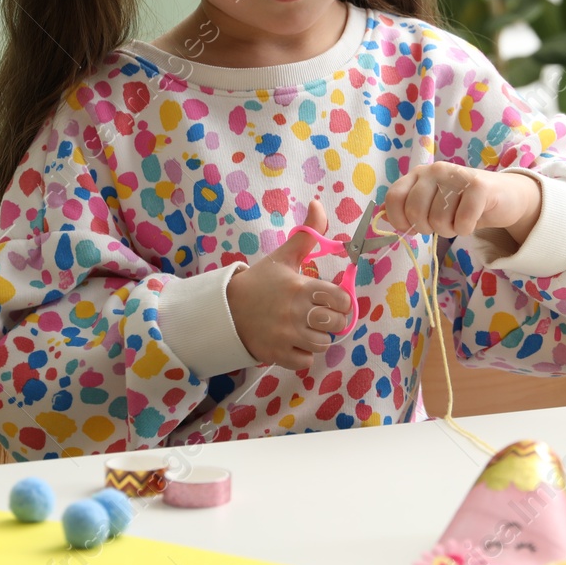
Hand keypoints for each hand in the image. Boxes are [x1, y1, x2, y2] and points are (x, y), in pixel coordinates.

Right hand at [227, 199, 354, 370]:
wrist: (224, 309)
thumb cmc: (259, 282)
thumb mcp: (283, 257)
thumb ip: (307, 234)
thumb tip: (318, 203)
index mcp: (299, 288)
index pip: (341, 299)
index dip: (341, 300)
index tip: (331, 298)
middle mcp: (295, 314)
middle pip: (336, 324)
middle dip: (333, 320)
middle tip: (320, 314)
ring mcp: (286, 336)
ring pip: (323, 344)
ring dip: (318, 338)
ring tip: (306, 328)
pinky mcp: (277, 355)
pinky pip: (306, 361)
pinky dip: (304, 355)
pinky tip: (295, 342)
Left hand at [380, 165, 538, 239]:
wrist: (503, 196)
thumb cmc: (462, 203)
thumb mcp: (431, 204)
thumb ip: (406, 208)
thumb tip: (379, 217)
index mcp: (419, 174)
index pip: (394, 197)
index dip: (399, 220)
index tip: (411, 228)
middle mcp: (435, 170)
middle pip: (415, 212)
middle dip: (428, 228)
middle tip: (442, 224)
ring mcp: (457, 175)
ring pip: (439, 220)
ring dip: (450, 230)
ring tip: (459, 220)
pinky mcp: (479, 186)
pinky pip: (462, 222)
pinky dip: (466, 230)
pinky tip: (472, 221)